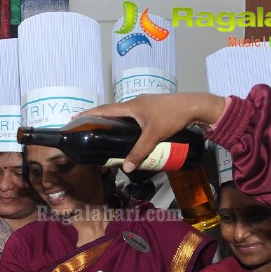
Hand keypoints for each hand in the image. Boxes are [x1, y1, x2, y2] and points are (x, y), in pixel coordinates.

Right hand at [78, 93, 226, 172]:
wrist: (195, 106)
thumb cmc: (173, 117)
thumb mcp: (154, 135)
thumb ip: (140, 152)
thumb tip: (126, 168)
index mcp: (132, 106)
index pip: (105, 109)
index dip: (89, 114)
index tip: (75, 117)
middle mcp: (136, 103)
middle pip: (112, 111)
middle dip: (98, 119)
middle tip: (86, 128)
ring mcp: (145, 105)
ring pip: (123, 114)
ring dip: (112, 121)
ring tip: (103, 132)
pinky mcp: (152, 109)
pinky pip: (133, 116)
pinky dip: (125, 123)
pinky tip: (126, 132)